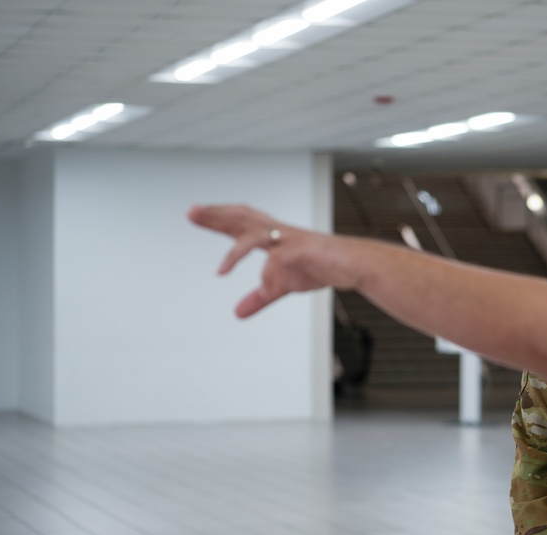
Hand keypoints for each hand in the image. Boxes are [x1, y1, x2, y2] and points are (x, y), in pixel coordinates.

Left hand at [188, 204, 353, 317]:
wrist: (354, 264)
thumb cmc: (321, 267)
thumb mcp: (283, 286)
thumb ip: (259, 297)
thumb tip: (236, 312)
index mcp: (272, 238)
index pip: (238, 224)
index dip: (215, 218)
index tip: (194, 214)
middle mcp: (278, 233)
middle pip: (242, 218)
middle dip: (216, 215)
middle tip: (192, 212)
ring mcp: (291, 239)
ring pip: (257, 236)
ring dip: (236, 251)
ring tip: (220, 272)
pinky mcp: (304, 250)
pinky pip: (280, 260)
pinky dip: (270, 275)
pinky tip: (264, 288)